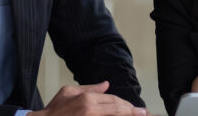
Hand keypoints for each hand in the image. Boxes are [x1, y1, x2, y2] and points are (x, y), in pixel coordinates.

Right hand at [31, 81, 148, 115]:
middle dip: (132, 111)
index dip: (127, 105)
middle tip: (143, 113)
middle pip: (117, 109)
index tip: (136, 108)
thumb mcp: (69, 92)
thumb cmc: (54, 110)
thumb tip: (106, 84)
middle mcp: (90, 110)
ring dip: (126, 115)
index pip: (113, 100)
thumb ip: (90, 88)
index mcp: (87, 99)